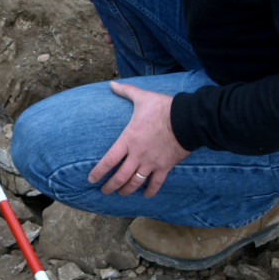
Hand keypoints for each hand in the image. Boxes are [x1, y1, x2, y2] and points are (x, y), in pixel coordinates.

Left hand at [88, 81, 190, 197]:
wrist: (186, 119)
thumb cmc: (163, 108)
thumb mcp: (142, 97)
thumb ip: (126, 91)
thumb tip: (112, 84)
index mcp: (128, 140)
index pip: (108, 160)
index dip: (98, 172)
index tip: (91, 179)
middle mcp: (137, 155)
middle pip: (120, 177)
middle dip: (110, 187)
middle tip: (104, 191)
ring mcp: (151, 163)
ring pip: (135, 183)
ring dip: (126, 191)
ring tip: (121, 194)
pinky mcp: (165, 167)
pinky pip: (156, 183)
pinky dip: (150, 191)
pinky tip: (146, 195)